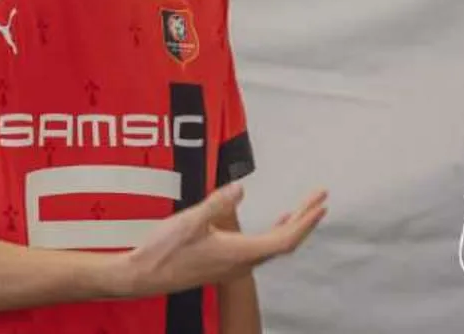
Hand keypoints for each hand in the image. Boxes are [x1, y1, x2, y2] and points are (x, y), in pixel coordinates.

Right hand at [107, 183, 327, 298]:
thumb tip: (241, 188)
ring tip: (299, 210)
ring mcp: (232, 267)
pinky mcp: (223, 265)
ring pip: (271, 248)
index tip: (320, 203)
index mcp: (239, 252)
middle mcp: (241, 263)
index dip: (305, 220)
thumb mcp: (190, 220)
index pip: (285, 238)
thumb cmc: (164, 251)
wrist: (143, 275)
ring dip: (288, 227)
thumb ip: (218, 203)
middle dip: (303, 219)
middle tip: (318, 199)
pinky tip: (265, 226)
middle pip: (283, 242)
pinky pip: (258, 250)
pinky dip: (270, 234)